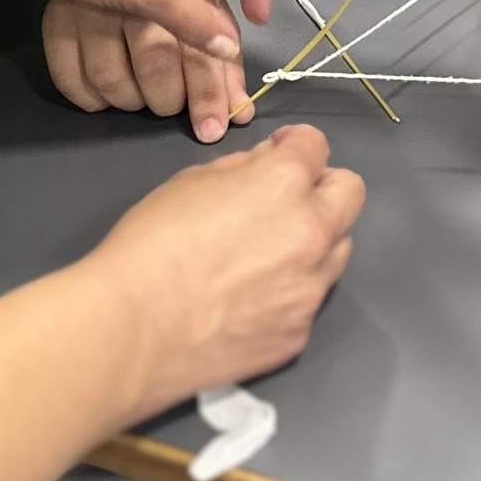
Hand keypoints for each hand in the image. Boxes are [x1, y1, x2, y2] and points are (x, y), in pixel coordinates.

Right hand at [43, 0, 250, 143]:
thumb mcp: (210, 12)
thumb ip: (226, 65)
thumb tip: (240, 114)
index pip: (197, 50)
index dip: (207, 95)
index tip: (211, 129)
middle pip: (153, 64)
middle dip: (168, 98)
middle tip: (170, 101)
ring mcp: (92, 4)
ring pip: (111, 79)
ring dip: (130, 100)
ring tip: (142, 94)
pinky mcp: (56, 19)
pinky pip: (70, 79)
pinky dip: (90, 97)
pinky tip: (106, 93)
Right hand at [82, 124, 364, 421]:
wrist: (130, 331)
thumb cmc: (151, 244)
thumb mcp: (192, 181)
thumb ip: (244, 168)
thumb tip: (269, 163)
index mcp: (286, 183)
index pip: (317, 145)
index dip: (294, 145)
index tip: (277, 154)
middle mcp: (313, 231)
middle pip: (350, 193)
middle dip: (323, 187)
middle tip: (285, 200)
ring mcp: (310, 289)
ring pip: (337, 249)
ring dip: (313, 240)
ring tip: (265, 255)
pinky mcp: (299, 335)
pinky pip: (308, 300)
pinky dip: (290, 291)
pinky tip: (248, 301)